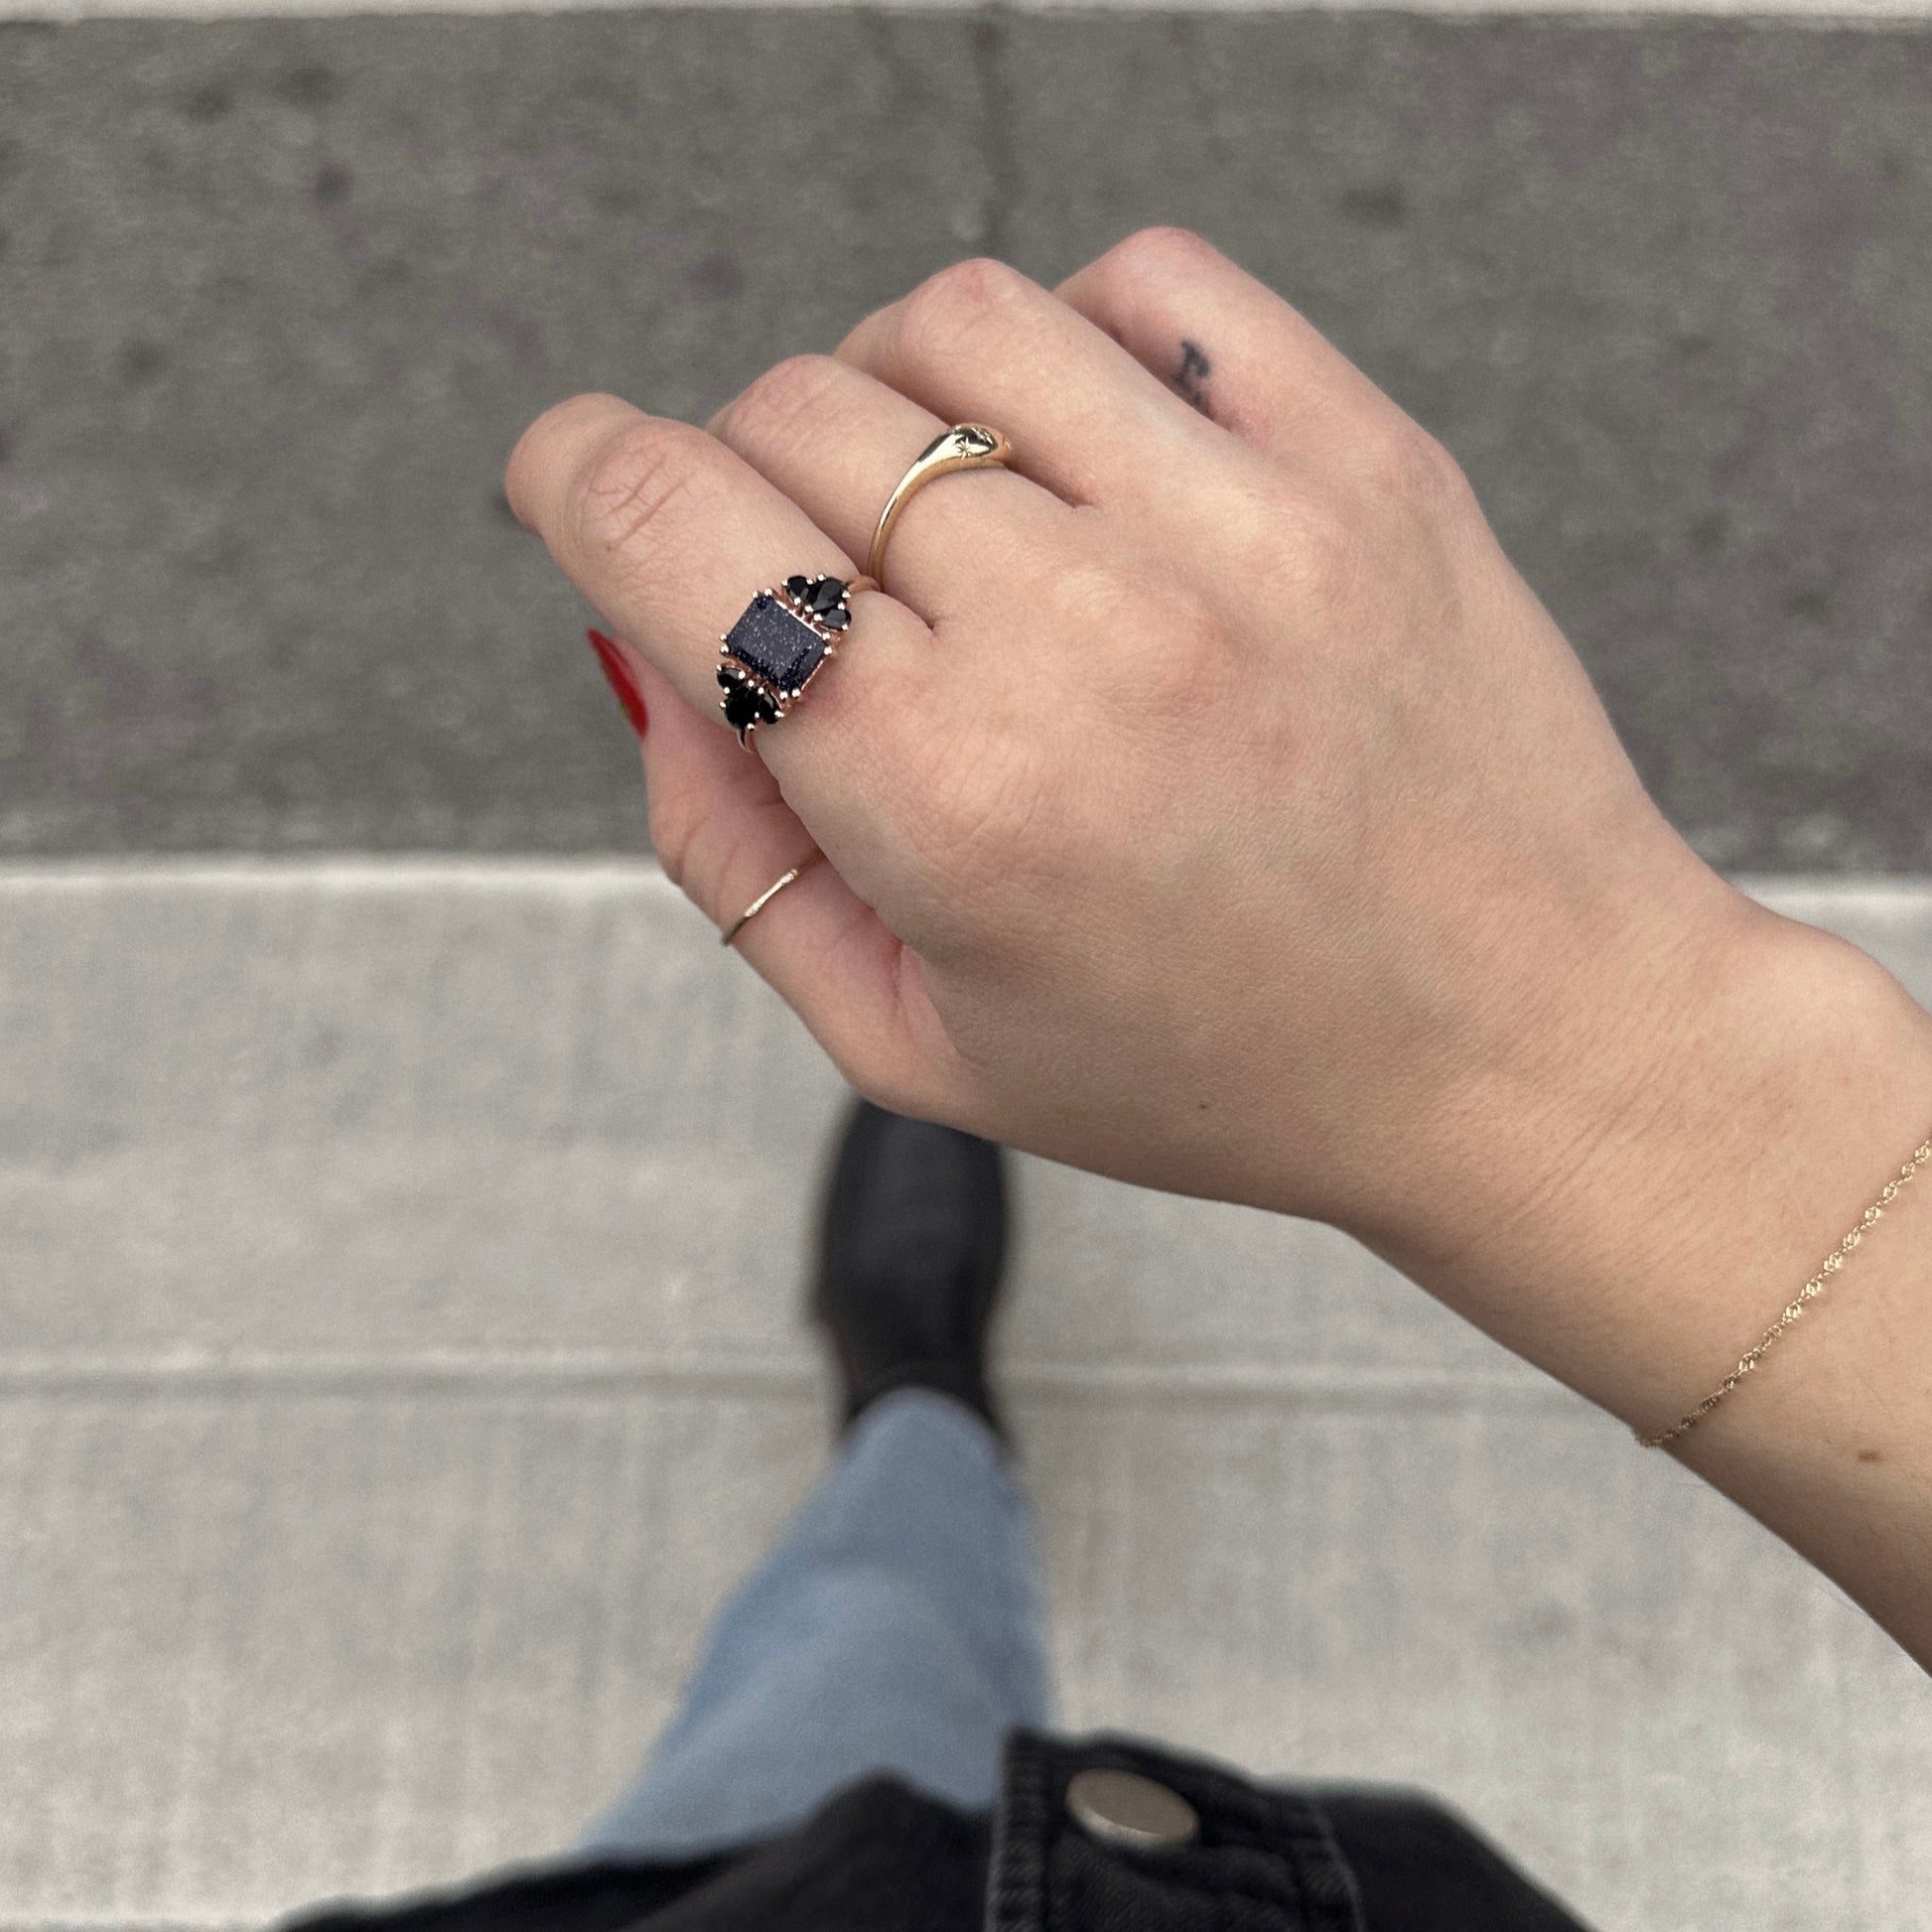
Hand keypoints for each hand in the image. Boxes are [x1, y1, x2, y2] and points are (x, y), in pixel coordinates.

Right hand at [506, 228, 1748, 1241]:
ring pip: (950, 322)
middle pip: (790, 412)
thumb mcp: (921, 1044)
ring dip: (896, 402)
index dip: (573, 474)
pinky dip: (1071, 342)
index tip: (578, 483)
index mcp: (955, 797)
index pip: (669, 521)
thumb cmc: (1228, 1067)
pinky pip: (1146, 282)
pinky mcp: (1361, 457)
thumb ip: (733, 857)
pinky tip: (1095, 465)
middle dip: (750, 490)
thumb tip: (645, 658)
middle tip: (835, 603)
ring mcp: (1243, 524)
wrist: (1525, 1039)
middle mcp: (1093, 634)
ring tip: (962, 532)